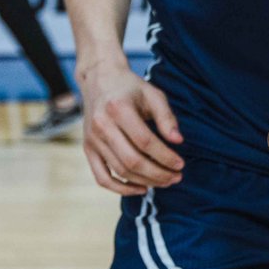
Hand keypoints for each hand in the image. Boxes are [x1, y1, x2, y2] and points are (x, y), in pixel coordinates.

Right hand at [80, 59, 184, 196]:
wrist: (100, 80)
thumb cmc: (131, 87)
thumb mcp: (152, 94)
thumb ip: (166, 116)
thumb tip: (178, 141)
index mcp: (119, 108)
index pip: (145, 141)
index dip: (165, 156)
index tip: (181, 164)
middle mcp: (102, 126)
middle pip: (132, 160)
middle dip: (157, 174)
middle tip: (176, 177)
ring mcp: (92, 140)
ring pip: (119, 171)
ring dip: (144, 182)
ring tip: (164, 182)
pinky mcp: (87, 149)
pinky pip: (102, 178)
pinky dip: (121, 188)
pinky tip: (141, 188)